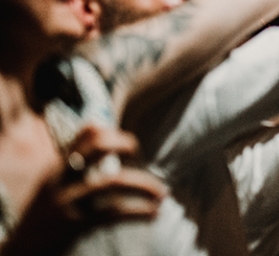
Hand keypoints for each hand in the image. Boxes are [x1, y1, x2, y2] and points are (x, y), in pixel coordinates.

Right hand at [3, 125, 165, 255]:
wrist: (18, 254)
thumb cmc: (43, 219)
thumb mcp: (53, 188)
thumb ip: (75, 168)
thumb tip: (101, 138)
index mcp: (56, 168)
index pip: (84, 134)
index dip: (112, 132)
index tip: (130, 144)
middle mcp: (60, 180)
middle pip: (97, 147)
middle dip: (125, 144)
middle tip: (141, 155)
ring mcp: (65, 201)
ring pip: (112, 182)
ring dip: (144, 185)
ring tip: (162, 193)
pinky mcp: (72, 225)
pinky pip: (113, 213)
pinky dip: (138, 211)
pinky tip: (153, 213)